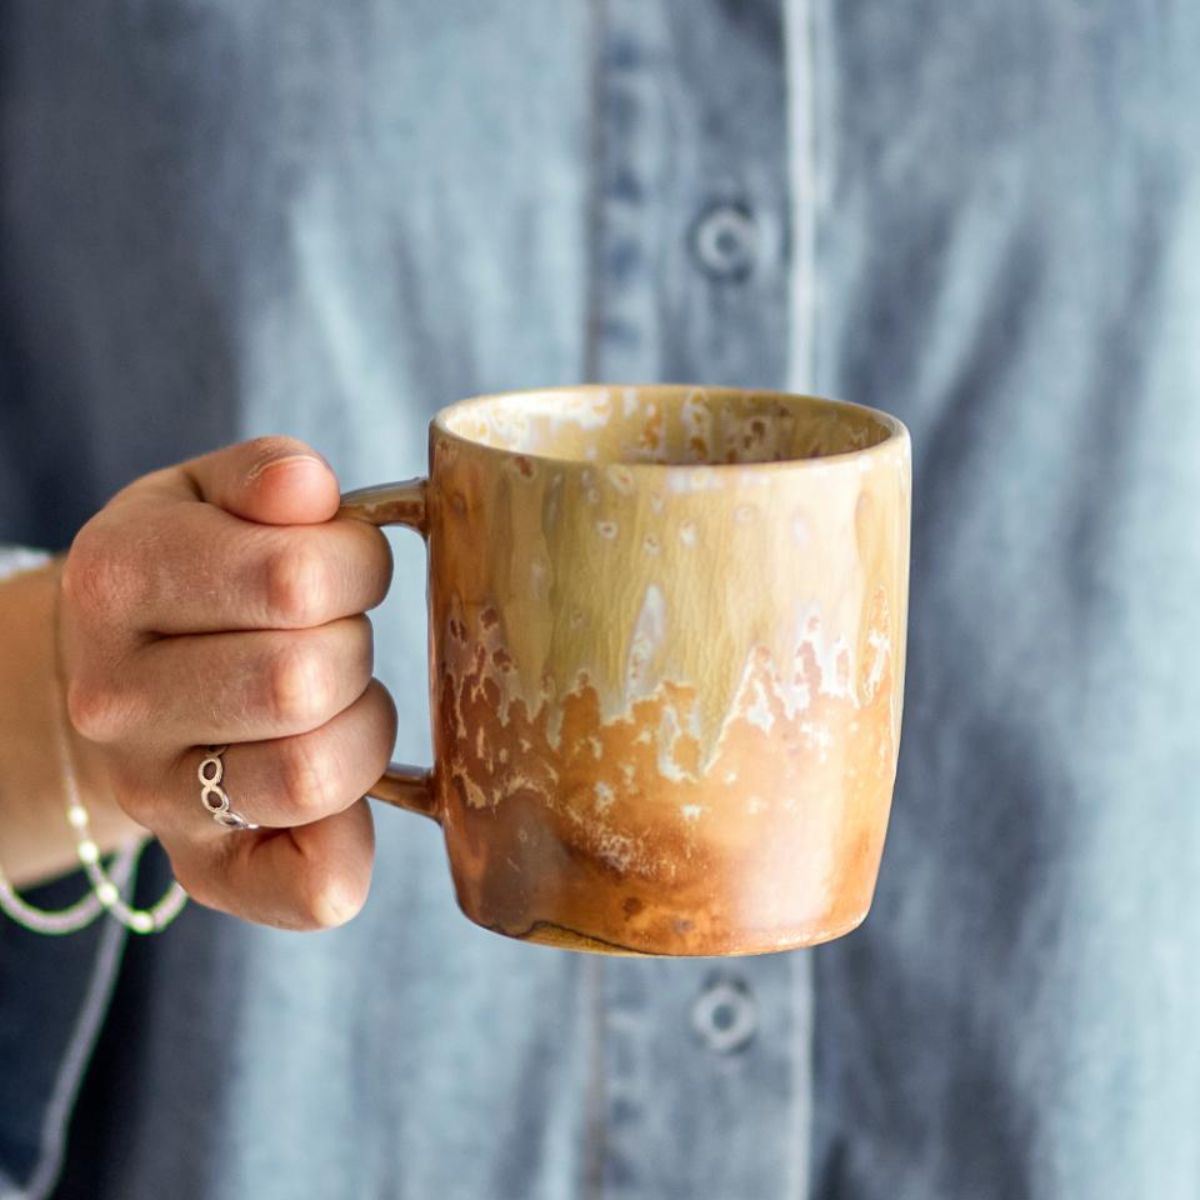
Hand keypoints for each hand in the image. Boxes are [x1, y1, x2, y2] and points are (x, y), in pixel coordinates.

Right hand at [58, 438, 395, 928]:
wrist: (126, 672)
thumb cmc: (196, 572)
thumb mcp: (214, 496)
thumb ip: (268, 476)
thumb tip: (305, 486)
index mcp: (119, 578)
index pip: (293, 578)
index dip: (357, 564)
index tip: (344, 568)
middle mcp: (117, 699)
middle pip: (305, 679)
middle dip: (354, 645)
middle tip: (333, 636)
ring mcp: (154, 794)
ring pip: (316, 774)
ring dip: (362, 726)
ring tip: (334, 701)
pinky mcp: (204, 870)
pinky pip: (311, 887)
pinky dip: (352, 842)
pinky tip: (341, 795)